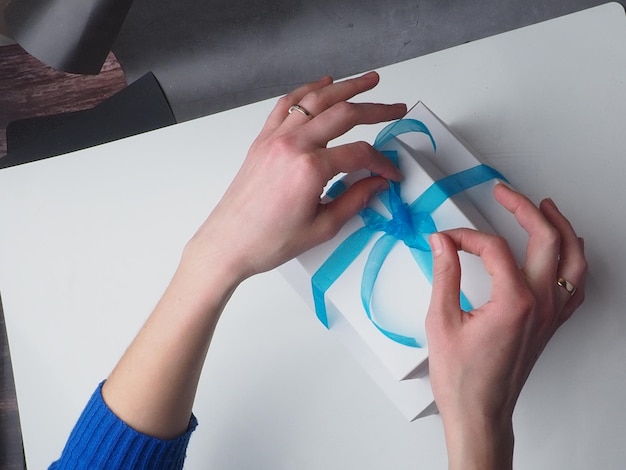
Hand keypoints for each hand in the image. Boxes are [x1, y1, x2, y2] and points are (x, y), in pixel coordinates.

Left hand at [185, 72, 404, 281]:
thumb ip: (355, 200)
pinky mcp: (263, 139)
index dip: (382, 162)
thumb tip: (377, 183)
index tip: (391, 172)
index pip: (360, 153)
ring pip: (316, 99)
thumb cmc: (268, 240)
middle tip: (396, 108)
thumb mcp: (322, 227)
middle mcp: (292, 145)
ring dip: (345, 87)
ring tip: (368, 81)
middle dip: (375, 109)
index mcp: (309, 168)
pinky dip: (308, 91)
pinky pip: (288, 104)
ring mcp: (275, 138)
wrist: (228, 243)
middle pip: (343, 114)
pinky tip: (322, 84)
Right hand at [425, 184, 586, 468]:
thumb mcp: (442, 321)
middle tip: (504, 193)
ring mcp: (550, 315)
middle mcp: (540, 305)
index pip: (494, 248)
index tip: (447, 239)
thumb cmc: (462, 377)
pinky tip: (564, 253)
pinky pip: (575, 286)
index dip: (466, 236)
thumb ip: (444, 274)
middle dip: (525, 209)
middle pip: (547, 240)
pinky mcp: (550, 325)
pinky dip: (572, 262)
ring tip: (546, 209)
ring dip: (561, 229)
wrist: (479, 412)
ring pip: (573, 260)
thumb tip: (443, 243)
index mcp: (513, 301)